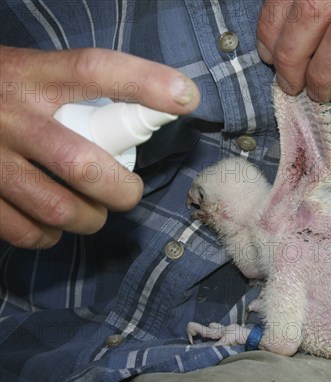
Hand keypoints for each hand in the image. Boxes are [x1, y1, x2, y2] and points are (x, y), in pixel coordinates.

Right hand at [0, 46, 199, 248]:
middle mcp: (12, 115)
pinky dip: (49, 234)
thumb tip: (147, 114)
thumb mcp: (33, 72)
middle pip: (82, 164)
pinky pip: (25, 230)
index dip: (146, 82)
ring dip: (90, 218)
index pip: (95, 70)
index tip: (186, 96)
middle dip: (121, 191)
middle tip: (130, 192)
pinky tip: (53, 223)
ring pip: (58, 208)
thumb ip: (77, 91)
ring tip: (95, 211)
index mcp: (34, 75)